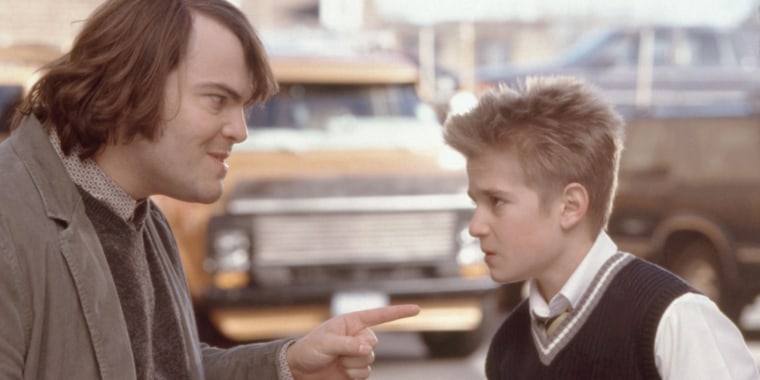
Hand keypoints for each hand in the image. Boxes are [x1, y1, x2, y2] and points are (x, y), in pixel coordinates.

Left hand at [286, 304, 419, 379]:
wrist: (300, 370)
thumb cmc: (310, 349)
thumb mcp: (326, 343)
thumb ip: (348, 344)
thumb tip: (368, 348)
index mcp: (352, 322)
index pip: (379, 316)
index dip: (399, 312)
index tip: (417, 309)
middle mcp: (358, 336)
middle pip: (374, 343)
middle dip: (357, 350)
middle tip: (338, 352)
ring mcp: (358, 354)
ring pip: (370, 360)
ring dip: (353, 363)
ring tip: (336, 361)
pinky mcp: (356, 370)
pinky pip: (366, 373)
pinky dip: (353, 374)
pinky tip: (340, 371)